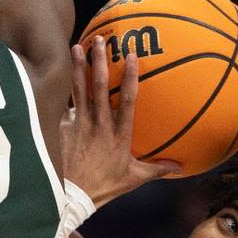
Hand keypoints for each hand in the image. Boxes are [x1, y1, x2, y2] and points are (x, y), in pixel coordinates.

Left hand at [61, 34, 180, 207]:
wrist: (71, 197)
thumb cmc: (104, 187)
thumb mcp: (134, 179)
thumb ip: (157, 169)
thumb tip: (180, 168)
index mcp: (119, 135)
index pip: (126, 101)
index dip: (129, 77)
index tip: (131, 56)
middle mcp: (99, 125)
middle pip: (98, 87)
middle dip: (100, 61)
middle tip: (101, 40)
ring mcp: (78, 125)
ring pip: (78, 90)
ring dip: (78, 67)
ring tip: (77, 46)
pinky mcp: (62, 129)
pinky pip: (62, 105)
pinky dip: (60, 88)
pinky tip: (56, 72)